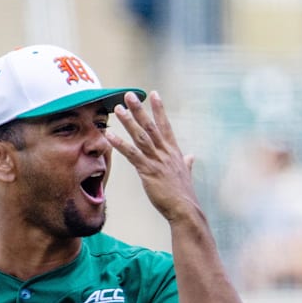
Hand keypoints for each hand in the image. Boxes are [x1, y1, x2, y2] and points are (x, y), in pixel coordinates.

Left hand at [105, 91, 201, 222]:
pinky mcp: (148, 171)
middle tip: (129, 94)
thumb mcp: (186, 174)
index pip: (165, 125)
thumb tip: (191, 156)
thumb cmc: (183, 194)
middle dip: (140, 109)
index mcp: (174, 152)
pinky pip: (132, 154)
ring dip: (128, 121)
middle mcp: (165, 152)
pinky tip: (110, 135)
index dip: (159, 109)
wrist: (184, 208)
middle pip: (151, 126)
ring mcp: (157, 160)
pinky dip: (120, 144)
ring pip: (141, 136)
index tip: (153, 94)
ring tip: (118, 109)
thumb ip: (187, 163)